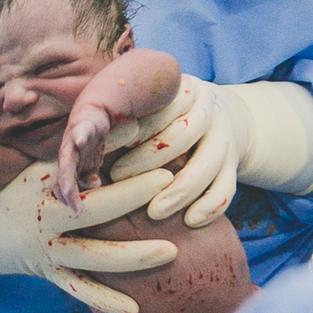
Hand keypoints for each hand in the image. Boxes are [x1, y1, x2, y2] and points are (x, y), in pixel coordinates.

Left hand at [54, 103, 112, 211]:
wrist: (93, 112)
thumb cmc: (88, 140)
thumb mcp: (91, 162)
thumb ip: (88, 176)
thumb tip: (93, 186)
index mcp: (67, 164)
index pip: (60, 183)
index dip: (65, 197)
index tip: (76, 209)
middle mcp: (67, 154)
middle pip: (63, 174)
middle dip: (67, 190)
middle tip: (75, 206)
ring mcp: (73, 140)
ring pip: (68, 156)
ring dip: (69, 171)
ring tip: (70, 186)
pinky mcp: (83, 126)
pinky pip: (81, 132)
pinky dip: (80, 137)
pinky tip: (80, 142)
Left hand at [107, 77, 237, 226]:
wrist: (229, 119)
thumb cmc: (169, 117)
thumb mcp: (153, 105)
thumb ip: (124, 118)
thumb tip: (76, 141)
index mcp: (182, 90)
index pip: (156, 107)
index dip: (129, 128)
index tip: (103, 144)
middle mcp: (207, 110)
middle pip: (181, 135)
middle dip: (148, 159)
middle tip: (117, 177)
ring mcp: (224, 137)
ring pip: (207, 164)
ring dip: (181, 190)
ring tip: (154, 211)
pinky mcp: (235, 164)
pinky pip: (228, 187)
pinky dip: (211, 206)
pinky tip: (191, 221)